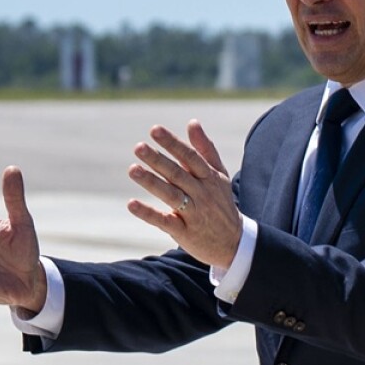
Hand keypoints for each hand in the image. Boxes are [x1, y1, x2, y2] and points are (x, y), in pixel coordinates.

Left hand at [128, 120, 241, 268]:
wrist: (233, 242)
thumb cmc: (221, 203)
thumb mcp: (218, 175)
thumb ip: (205, 149)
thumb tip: (192, 122)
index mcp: (209, 178)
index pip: (190, 157)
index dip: (172, 143)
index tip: (154, 130)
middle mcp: (202, 194)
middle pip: (178, 174)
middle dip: (158, 160)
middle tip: (138, 147)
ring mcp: (193, 214)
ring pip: (171, 195)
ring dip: (151, 182)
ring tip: (132, 169)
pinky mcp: (184, 232)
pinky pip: (164, 221)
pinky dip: (148, 213)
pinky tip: (131, 204)